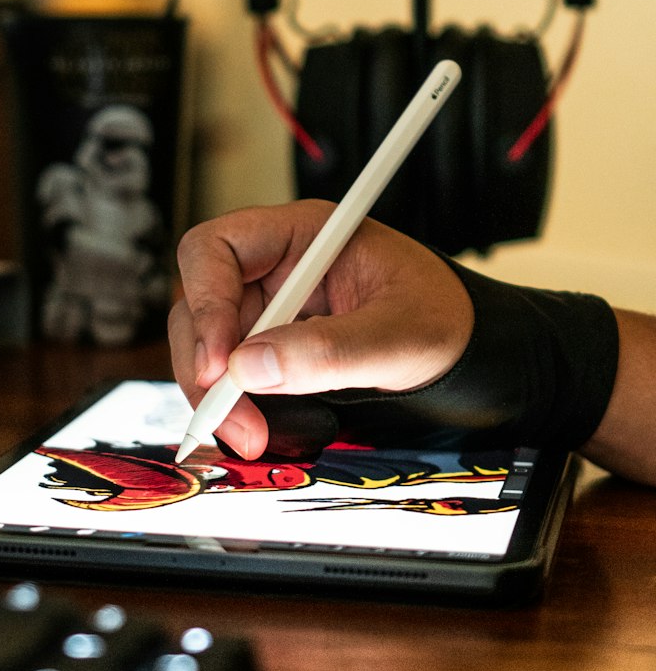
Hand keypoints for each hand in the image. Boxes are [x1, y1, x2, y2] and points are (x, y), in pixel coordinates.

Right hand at [168, 201, 473, 458]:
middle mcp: (275, 269)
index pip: (218, 249)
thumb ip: (331, 351)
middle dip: (204, 365)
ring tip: (249, 436)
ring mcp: (269, 310)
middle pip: (199, 304)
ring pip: (206, 347)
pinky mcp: (271, 350)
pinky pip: (230, 376)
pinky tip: (252, 432)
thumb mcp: (402, 336)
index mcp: (302, 234)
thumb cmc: (446, 322)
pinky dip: (232, 407)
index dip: (206, 300)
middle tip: (228, 419)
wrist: (471, 355)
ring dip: (216, 395)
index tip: (219, 362)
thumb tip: (251, 368)